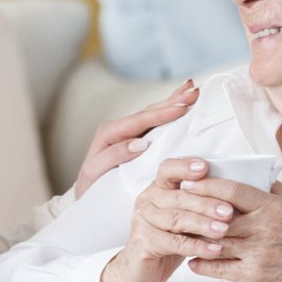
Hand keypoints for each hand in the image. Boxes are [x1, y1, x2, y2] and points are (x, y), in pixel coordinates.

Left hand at [72, 79, 199, 198]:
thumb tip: (139, 143)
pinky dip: (169, 111)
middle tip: (193, 91)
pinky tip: (181, 103)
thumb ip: (114, 155)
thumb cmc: (91, 183)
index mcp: (111, 132)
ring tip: (191, 89)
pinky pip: (156, 123)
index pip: (140, 120)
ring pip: (154, 113)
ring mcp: (130, 132)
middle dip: (173, 101)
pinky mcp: (137, 138)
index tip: (181, 108)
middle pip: (150, 112)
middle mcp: (121, 128)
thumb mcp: (96, 171)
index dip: (162, 114)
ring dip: (173, 101)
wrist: (88, 192)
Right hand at [99, 157, 232, 281]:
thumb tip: (234, 198)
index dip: (185, 167)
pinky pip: (174, 243)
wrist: (141, 270)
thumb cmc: (168, 240)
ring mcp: (142, 221)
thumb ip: (200, 205)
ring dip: (203, 224)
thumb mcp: (185, 218)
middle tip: (228, 211)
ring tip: (223, 230)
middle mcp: (148, 201)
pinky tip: (213, 249)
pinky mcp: (143, 242)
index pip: (168, 169)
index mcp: (158, 188)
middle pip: (179, 196)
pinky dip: (196, 246)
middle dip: (206, 203)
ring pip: (177, 219)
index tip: (205, 167)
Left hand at [181, 177, 281, 281]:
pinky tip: (192, 261)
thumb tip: (262, 174)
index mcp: (273, 206)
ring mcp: (258, 252)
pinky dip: (203, 265)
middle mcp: (263, 228)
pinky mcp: (255, 275)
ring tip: (179, 233)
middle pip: (217, 216)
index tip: (188, 183)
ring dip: (194, 238)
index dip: (206, 186)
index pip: (232, 190)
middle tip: (175, 206)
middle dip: (193, 211)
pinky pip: (220, 269)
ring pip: (215, 242)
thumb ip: (278, 191)